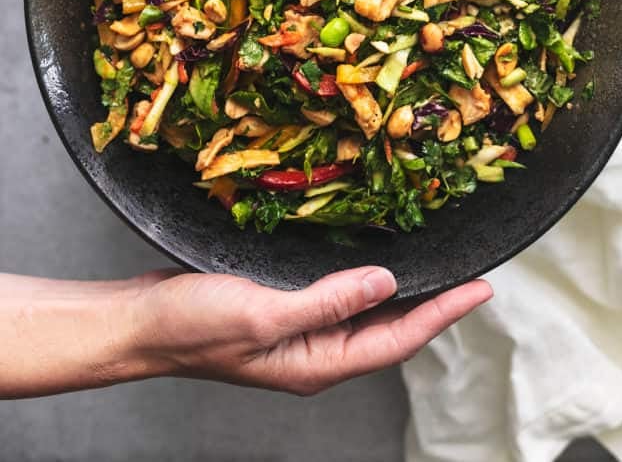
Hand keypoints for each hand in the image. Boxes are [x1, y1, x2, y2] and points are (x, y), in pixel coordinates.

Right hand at [134, 266, 491, 393]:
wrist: (141, 322)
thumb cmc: (192, 326)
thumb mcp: (264, 314)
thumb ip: (326, 302)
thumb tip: (386, 283)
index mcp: (316, 363)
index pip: (396, 340)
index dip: (443, 315)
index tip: (480, 290)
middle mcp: (314, 351)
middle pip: (389, 331)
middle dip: (433, 306)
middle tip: (470, 278)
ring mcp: (298, 331)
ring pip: (364, 312)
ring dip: (400, 291)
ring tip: (435, 267)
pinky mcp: (281, 307)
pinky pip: (335, 295)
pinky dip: (360, 278)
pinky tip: (368, 258)